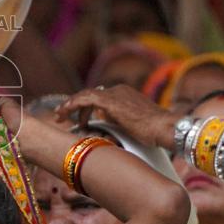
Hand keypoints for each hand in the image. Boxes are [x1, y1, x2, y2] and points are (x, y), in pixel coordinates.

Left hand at [56, 85, 178, 147]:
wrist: (164, 128)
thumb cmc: (155, 133)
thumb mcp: (134, 127)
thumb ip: (120, 125)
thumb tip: (108, 132)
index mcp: (125, 95)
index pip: (100, 98)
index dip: (87, 108)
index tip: (81, 120)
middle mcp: (119, 91)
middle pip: (90, 95)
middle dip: (75, 106)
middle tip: (63, 117)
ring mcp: (114, 94)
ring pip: (84, 96)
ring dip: (70, 106)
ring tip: (59, 116)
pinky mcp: (109, 101)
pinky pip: (84, 99)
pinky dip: (72, 105)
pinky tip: (64, 113)